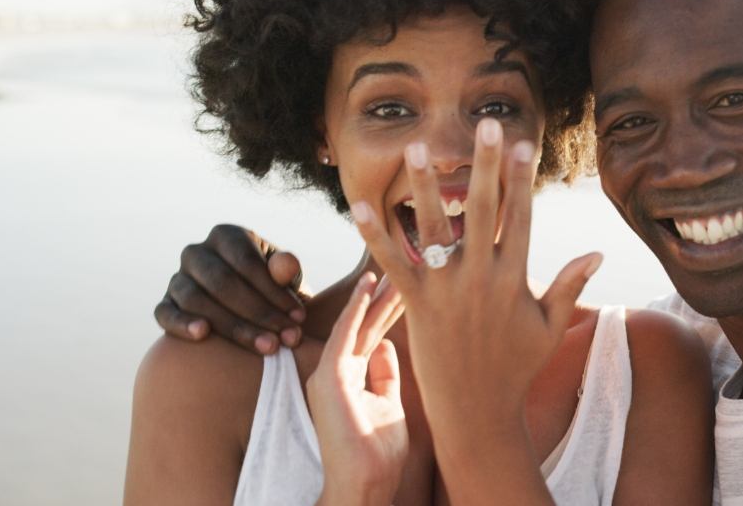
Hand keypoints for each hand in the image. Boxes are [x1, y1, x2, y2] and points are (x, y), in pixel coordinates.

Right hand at [154, 224, 307, 353]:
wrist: (250, 313)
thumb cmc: (274, 291)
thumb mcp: (288, 279)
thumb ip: (287, 270)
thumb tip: (284, 267)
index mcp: (227, 236)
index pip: (247, 261)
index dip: (274, 291)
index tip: (299, 318)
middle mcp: (197, 252)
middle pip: (222, 281)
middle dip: (258, 313)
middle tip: (285, 339)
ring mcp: (177, 279)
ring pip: (196, 299)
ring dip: (233, 327)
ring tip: (265, 347)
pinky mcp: (165, 304)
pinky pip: (165, 314)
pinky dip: (181, 324)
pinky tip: (202, 335)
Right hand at [307, 272, 407, 505]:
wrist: (366, 484)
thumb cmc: (379, 453)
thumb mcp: (388, 405)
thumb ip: (385, 375)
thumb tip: (386, 345)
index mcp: (351, 377)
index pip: (373, 332)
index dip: (392, 307)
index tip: (414, 280)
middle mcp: (337, 370)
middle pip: (367, 322)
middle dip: (388, 292)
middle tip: (408, 259)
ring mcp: (330, 373)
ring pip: (358, 322)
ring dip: (377, 292)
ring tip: (396, 261)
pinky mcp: (328, 377)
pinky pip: (344, 333)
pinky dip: (357, 307)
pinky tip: (370, 284)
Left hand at [350, 119, 600, 475]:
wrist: (477, 413)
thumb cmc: (517, 368)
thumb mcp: (549, 326)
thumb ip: (570, 285)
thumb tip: (598, 251)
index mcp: (514, 278)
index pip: (520, 216)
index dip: (521, 177)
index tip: (522, 142)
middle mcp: (480, 278)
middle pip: (484, 210)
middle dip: (485, 166)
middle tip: (484, 125)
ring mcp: (446, 291)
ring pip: (434, 230)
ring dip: (425, 187)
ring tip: (416, 148)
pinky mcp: (416, 306)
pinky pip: (393, 264)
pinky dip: (376, 235)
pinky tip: (360, 206)